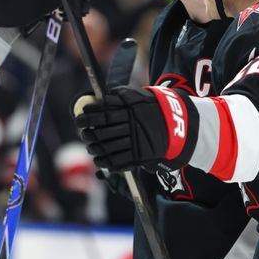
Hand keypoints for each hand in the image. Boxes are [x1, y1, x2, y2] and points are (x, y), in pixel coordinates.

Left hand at [72, 85, 196, 171]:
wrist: (178, 127)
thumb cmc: (154, 109)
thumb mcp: (139, 97)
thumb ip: (120, 96)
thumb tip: (100, 97)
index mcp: (131, 108)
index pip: (104, 110)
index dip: (89, 114)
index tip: (80, 115)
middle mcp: (132, 124)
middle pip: (103, 129)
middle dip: (89, 131)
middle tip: (82, 131)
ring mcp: (136, 141)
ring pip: (108, 145)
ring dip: (95, 147)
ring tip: (89, 145)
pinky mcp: (139, 155)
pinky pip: (118, 160)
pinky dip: (105, 161)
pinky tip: (99, 160)